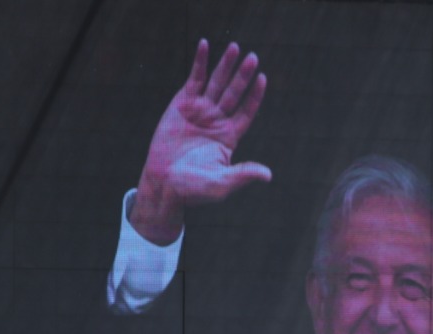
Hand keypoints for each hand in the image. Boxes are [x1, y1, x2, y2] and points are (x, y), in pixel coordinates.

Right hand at [130, 40, 271, 244]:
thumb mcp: (222, 183)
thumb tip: (268, 175)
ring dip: (225, 65)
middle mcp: (217, 120)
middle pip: (234, 93)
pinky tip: (205, 45)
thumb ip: (243, 174)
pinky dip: (200, 63)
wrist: (164, 183)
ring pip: (216, 83)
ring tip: (235, 47)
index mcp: (229, 136)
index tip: (263, 79)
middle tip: (253, 57)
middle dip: (243, 75)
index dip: (254, 96)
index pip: (247, 111)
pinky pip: (193, 79)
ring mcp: (200, 111)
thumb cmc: (194, 189)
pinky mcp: (181, 104)